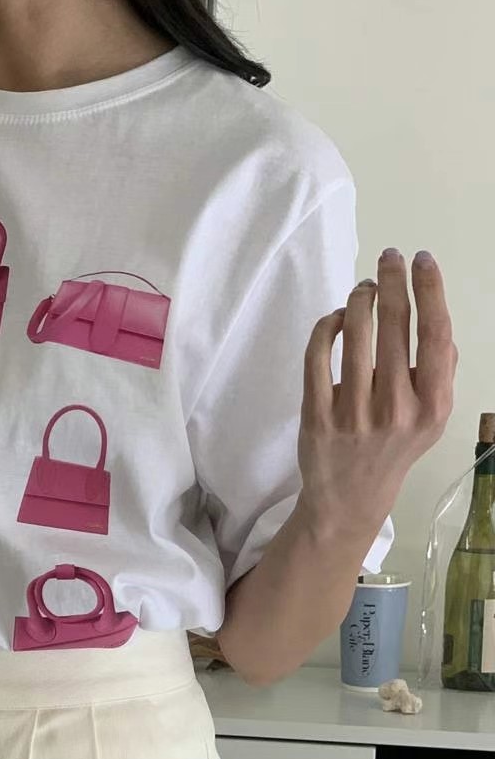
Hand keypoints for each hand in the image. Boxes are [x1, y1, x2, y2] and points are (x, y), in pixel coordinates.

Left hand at [298, 250, 457, 539]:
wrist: (349, 500)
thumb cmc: (394, 448)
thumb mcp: (431, 418)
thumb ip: (441, 372)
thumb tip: (438, 320)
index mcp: (432, 406)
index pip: (435, 334)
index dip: (430, 289)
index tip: (421, 260)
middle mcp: (396, 409)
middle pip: (395, 325)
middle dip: (391, 281)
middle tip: (387, 258)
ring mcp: (354, 414)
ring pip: (356, 333)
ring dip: (359, 299)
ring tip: (362, 289)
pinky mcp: (317, 417)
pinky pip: (318, 356)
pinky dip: (327, 327)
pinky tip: (335, 319)